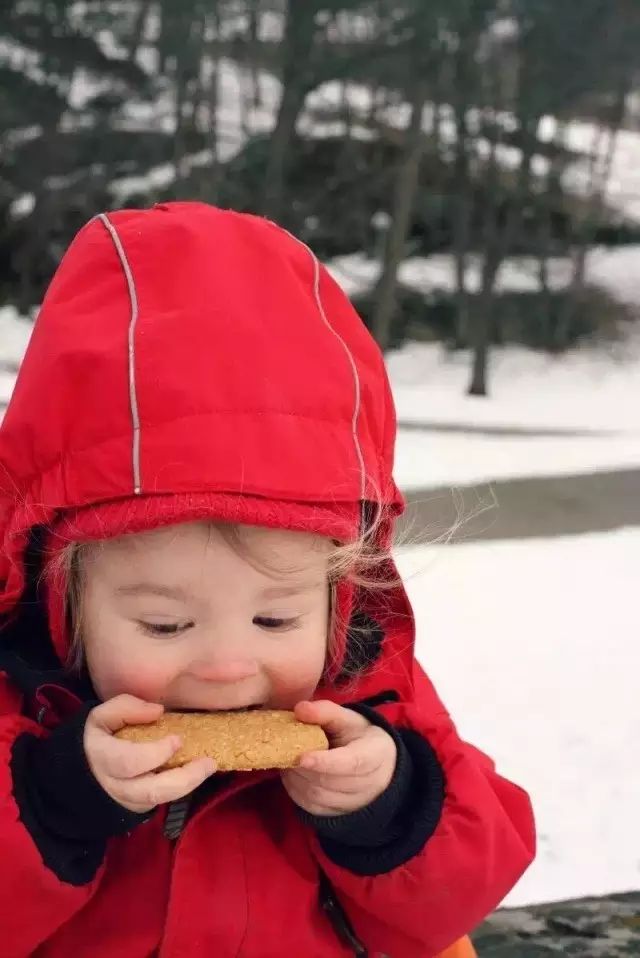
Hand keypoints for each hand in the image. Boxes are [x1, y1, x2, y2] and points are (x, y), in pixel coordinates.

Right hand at [84, 695, 215, 813]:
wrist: (80, 771)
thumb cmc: (95, 738)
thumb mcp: (101, 716)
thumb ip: (126, 708)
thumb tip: (158, 711)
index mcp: (103, 758)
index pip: (130, 762)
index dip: (155, 754)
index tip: (177, 739)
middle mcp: (116, 785)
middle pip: (152, 791)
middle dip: (184, 777)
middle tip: (208, 762)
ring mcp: (128, 800)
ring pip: (160, 800)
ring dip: (188, 784)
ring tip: (209, 766)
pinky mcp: (138, 806)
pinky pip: (162, 800)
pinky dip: (181, 787)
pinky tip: (197, 772)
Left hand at [281, 700, 396, 816]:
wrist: (377, 764)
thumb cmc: (359, 736)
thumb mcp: (348, 719)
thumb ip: (325, 712)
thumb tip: (300, 709)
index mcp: (375, 755)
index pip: (350, 763)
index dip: (325, 762)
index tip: (302, 757)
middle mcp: (369, 785)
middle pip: (329, 782)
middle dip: (303, 768)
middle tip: (284, 751)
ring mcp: (354, 803)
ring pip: (318, 797)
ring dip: (296, 780)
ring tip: (286, 760)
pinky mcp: (338, 813)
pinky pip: (313, 807)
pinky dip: (296, 791)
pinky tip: (291, 774)